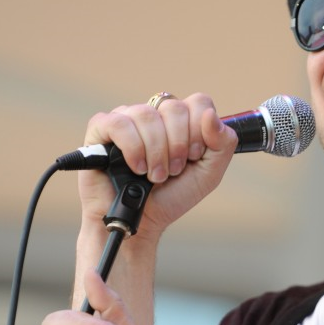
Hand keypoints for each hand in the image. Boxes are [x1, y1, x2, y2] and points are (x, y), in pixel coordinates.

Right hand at [79, 93, 237, 242]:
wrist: (142, 221)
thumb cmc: (172, 197)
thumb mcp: (209, 174)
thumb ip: (222, 144)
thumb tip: (210, 114)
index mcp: (181, 121)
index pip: (199, 102)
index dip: (199, 130)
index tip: (193, 156)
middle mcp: (155, 115)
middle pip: (174, 107)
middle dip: (177, 146)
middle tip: (173, 171)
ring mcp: (127, 119)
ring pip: (146, 115)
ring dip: (155, 152)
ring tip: (153, 175)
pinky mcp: (101, 129)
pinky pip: (119, 123)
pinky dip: (132, 148)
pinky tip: (136, 167)